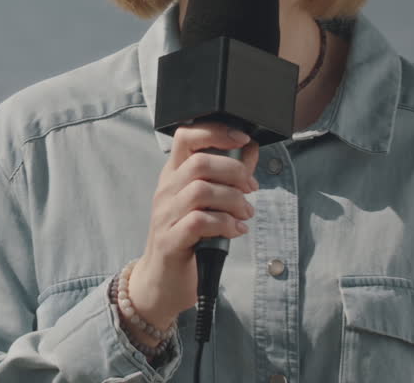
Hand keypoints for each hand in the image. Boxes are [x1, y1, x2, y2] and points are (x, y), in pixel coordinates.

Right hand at [127, 122, 258, 330]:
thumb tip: (249, 150)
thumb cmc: (188, 238)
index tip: (242, 140)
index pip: (186, 136)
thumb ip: (227, 177)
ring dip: (233, 200)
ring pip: (201, 190)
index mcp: (174, 176)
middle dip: (234, 172)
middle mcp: (166, 191)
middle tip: (251, 189)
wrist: (162, 281)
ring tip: (245, 214)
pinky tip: (236, 231)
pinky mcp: (170, 240)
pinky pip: (199, 222)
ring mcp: (165, 215)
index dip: (215, 131)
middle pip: (199, 162)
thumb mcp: (207, 203)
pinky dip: (225, 224)